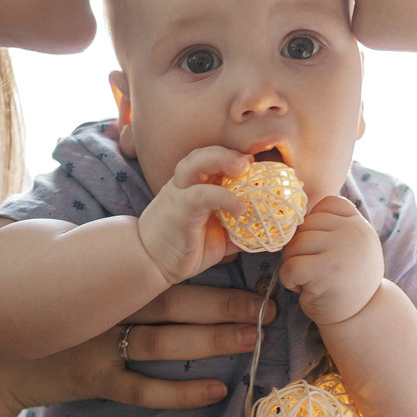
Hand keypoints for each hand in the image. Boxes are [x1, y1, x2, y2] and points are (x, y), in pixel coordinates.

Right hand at [0, 283, 276, 413]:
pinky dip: (180, 392)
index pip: (165, 270)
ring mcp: (98, 347)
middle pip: (174, 305)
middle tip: (268, 308)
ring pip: (165, 344)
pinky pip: (142, 389)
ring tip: (252, 339)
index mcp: (104, 278)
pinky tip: (216, 390)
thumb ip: (111, 261)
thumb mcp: (70, 274)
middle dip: (224, 306)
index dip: (207, 266)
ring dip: (211, 341)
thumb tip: (162, 244)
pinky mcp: (93, 382)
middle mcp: (104, 309)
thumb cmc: (38, 309)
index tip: (247, 264)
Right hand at [135, 147, 249, 282]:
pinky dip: (224, 197)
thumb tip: (266, 231)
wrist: (150, 264)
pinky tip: (241, 208)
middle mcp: (185, 184)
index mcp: (193, 186)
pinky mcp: (179, 209)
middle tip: (251, 161)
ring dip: (222, 159)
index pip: (212, 161)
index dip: (234, 158)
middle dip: (228, 152)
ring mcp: (179, 194)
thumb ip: (237, 230)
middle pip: (203, 154)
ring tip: (245, 169)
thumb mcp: (217, 237)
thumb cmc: (182, 248)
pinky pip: (202, 195)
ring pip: (196, 163)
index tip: (256, 166)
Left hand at [276, 195, 383, 325]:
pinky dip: (289, 280)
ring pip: (294, 244)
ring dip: (293, 264)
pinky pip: (290, 265)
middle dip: (301, 249)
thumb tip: (290, 217)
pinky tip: (304, 289)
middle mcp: (354, 232)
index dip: (316, 225)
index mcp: (359, 223)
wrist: (360, 318)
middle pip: (305, 225)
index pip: (327, 204)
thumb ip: (333, 227)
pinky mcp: (326, 271)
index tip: (322, 249)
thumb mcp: (350, 246)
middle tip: (314, 270)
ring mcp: (341, 250)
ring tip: (310, 279)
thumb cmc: (346, 281)